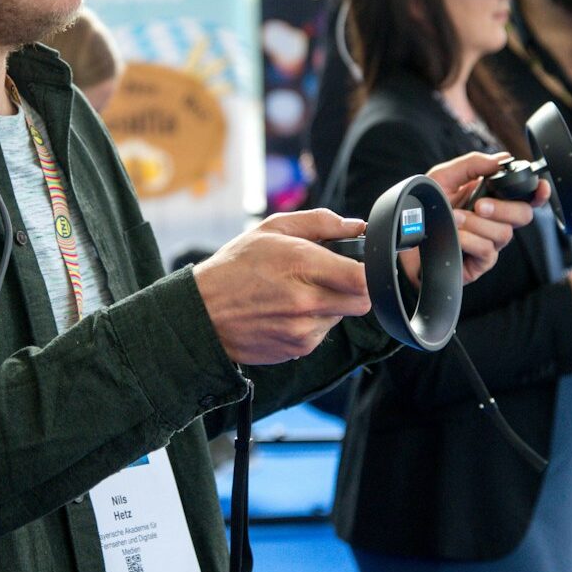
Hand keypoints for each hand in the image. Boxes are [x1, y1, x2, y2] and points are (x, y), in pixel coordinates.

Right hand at [192, 210, 371, 364]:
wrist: (203, 313)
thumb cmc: (235, 267)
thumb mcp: (272, 229)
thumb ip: (320, 222)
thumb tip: (356, 226)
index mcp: (301, 265)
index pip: (362, 277)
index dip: (369, 270)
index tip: (358, 264)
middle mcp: (306, 301)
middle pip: (363, 301)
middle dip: (355, 288)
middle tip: (333, 277)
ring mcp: (303, 329)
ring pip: (342, 316)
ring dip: (331, 305)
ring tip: (299, 293)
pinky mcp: (298, 348)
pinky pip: (322, 333)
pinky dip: (313, 322)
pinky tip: (288, 311)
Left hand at [399, 151, 541, 285]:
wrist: (401, 239)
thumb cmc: (423, 208)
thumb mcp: (442, 177)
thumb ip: (472, 164)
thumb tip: (501, 159)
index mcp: (490, 198)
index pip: (525, 197)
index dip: (538, 193)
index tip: (539, 187)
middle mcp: (494, 221)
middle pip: (523, 215)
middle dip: (504, 208)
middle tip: (480, 205)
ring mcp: (488, 243)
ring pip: (504, 233)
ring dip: (477, 224)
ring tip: (453, 218)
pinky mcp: (479, 264)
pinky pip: (487, 250)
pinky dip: (470, 239)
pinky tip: (455, 235)